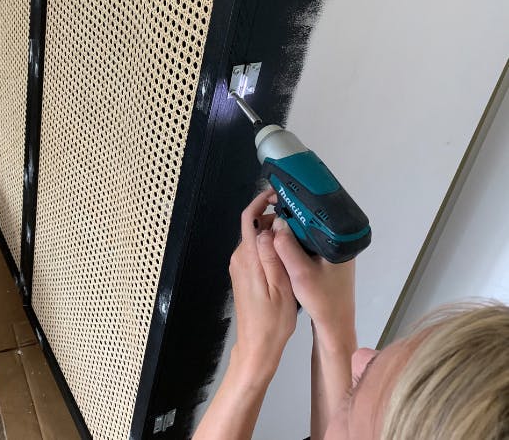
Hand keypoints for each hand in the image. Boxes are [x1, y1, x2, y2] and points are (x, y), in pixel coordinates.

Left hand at [227, 189, 297, 378]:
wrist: (257, 344)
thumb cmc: (272, 319)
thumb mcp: (280, 286)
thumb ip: (273, 255)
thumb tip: (270, 226)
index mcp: (247, 258)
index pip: (249, 219)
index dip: (261, 201)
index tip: (278, 193)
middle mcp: (239, 258)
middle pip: (253, 226)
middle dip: (271, 215)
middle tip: (297, 214)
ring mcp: (240, 266)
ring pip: (255, 238)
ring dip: (272, 231)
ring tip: (297, 229)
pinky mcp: (244, 274)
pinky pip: (255, 251)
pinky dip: (270, 244)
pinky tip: (288, 249)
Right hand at [271, 212, 355, 340]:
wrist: (334, 325)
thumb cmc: (322, 300)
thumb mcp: (300, 273)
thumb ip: (286, 247)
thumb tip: (276, 223)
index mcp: (338, 241)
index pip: (315, 213)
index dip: (294, 204)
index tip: (274, 199)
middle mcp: (337, 243)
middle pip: (310, 221)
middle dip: (288, 215)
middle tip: (266, 214)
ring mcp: (332, 253)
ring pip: (306, 233)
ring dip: (289, 230)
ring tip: (268, 227)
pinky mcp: (326, 261)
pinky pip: (306, 244)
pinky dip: (293, 242)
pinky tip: (279, 244)